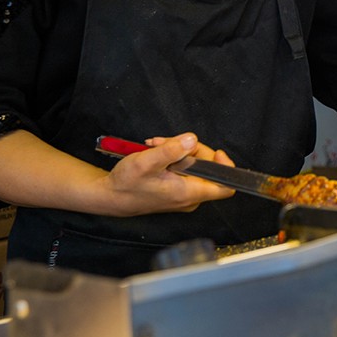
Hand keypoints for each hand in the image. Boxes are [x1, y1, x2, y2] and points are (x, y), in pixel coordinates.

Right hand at [102, 132, 236, 214]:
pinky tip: (157, 151)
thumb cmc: (126, 184)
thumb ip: (170, 151)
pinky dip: (174, 157)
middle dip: (190, 149)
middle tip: (167, 142)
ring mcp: (185, 194)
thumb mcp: (145, 163)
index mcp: (189, 193)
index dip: (226, 167)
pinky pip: (186, 169)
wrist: (111, 197)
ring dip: (178, 150)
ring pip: (196, 165)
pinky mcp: (178, 189)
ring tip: (156, 146)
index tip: (217, 152)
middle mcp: (192, 196)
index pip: (225, 186)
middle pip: (209, 167)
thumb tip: (191, 140)